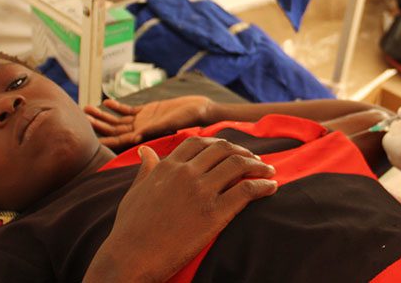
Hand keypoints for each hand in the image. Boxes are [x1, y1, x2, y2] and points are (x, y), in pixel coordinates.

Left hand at [84, 96, 212, 148]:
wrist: (201, 111)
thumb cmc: (189, 121)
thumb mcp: (170, 125)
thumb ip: (153, 130)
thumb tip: (135, 139)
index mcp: (144, 138)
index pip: (118, 141)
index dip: (103, 139)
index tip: (87, 138)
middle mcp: (140, 131)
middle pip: (114, 129)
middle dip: (98, 124)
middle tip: (82, 116)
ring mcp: (143, 121)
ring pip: (118, 120)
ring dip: (103, 115)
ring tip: (87, 107)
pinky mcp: (148, 111)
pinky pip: (129, 110)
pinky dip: (118, 106)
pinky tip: (107, 101)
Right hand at [86, 137, 276, 282]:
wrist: (130, 258)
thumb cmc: (129, 230)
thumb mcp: (135, 192)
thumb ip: (146, 169)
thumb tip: (147, 151)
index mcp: (168, 167)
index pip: (200, 142)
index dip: (220, 143)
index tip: (231, 150)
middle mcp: (186, 173)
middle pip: (223, 149)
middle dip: (243, 151)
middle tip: (255, 159)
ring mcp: (201, 192)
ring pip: (239, 165)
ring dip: (259, 165)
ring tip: (268, 171)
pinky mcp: (214, 214)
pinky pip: (247, 190)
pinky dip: (263, 185)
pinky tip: (271, 187)